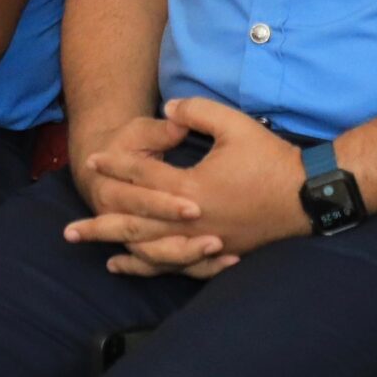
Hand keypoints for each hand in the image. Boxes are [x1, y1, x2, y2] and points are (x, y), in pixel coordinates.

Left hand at [67, 98, 307, 277]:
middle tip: (69, 231)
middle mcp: (191, 222)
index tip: (91, 161)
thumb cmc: (270, 159)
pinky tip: (132, 265)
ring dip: (120, 250)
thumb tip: (168, 109)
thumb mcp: (234, 125)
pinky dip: (150, 266)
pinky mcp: (217, 254)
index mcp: (191, 189)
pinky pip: (176, 266)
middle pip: (136, 225)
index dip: (116, 166)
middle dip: (100, 227)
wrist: (307, 196)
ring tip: (93, 249)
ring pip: (152, 251)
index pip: (144, 178)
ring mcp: (204, 242)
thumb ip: (197, 112)